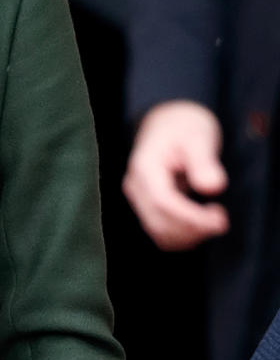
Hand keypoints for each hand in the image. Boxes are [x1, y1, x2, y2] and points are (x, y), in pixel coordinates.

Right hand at [123, 101, 229, 249]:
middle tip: (222, 221)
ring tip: (215, 219)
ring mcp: (140, 201)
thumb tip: (213, 186)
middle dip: (193, 229)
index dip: (191, 218)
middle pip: (159, 224)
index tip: (220, 220)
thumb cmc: (183, 126)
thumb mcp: (198, 135)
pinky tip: (203, 224)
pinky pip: (163, 233)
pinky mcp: (148, 209)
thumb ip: (204, 161)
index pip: (163, 203)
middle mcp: (136, 188)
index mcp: (144, 167)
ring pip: (160, 234)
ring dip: (190, 236)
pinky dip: (184, 236)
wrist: (169, 123)